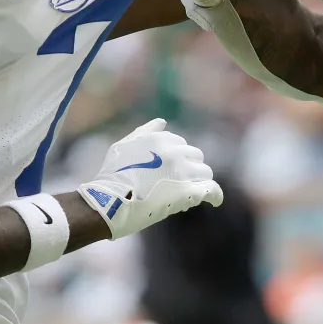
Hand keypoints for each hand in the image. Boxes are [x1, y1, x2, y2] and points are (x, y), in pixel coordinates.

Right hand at [77, 119, 222, 238]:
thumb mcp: (123, 146)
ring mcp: (182, 172)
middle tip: (177, 183)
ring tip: (188, 193)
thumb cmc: (111, 176)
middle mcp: (174, 152)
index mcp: (160, 139)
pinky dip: (215, 195)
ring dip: (198, 181)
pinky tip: (215, 200)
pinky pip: (211, 189)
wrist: (107, 202)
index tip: (168, 170)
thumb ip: (145, 132)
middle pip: (196, 156)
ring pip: (204, 172)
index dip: (176, 158)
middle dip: (190, 167)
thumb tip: (163, 121)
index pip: (180, 144)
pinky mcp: (187, 192)